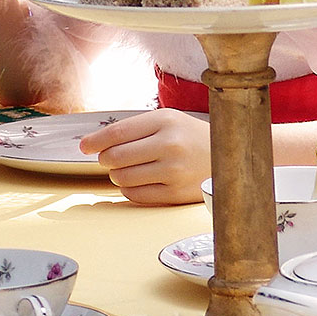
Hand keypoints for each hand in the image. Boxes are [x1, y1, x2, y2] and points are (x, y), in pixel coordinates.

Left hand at [80, 109, 211, 204]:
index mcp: (166, 121)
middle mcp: (170, 145)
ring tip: (131, 168)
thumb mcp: (170, 121)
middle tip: (112, 158)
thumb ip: (134, 129)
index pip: (118, 132)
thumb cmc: (191, 138)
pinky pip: (134, 195)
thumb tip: (92, 145)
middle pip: (114, 157)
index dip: (95, 141)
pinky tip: (141, 180)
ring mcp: (174, 171)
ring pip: (121, 178)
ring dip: (118, 175)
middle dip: (107, 159)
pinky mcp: (176, 193)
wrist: (232, 157)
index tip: (84, 146)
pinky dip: (130, 189)